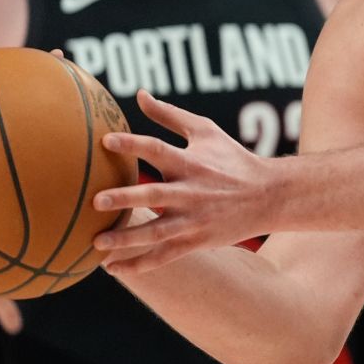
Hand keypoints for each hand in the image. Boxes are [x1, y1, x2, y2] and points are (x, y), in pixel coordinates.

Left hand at [92, 90, 272, 272]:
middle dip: (125, 198)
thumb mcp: (205, 131)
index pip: (158, 150)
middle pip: (154, 194)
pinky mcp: (196, 241)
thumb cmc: (231, 158)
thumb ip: (169, 115)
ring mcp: (193, 220)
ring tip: (97, 242)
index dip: (133, 144)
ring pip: (156, 232)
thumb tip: (139, 94)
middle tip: (96, 201)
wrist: (267, 195)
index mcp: (191, 162)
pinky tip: (113, 269)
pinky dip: (139, 264)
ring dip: (126, 239)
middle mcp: (190, 192)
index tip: (106, 140)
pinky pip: (164, 256)